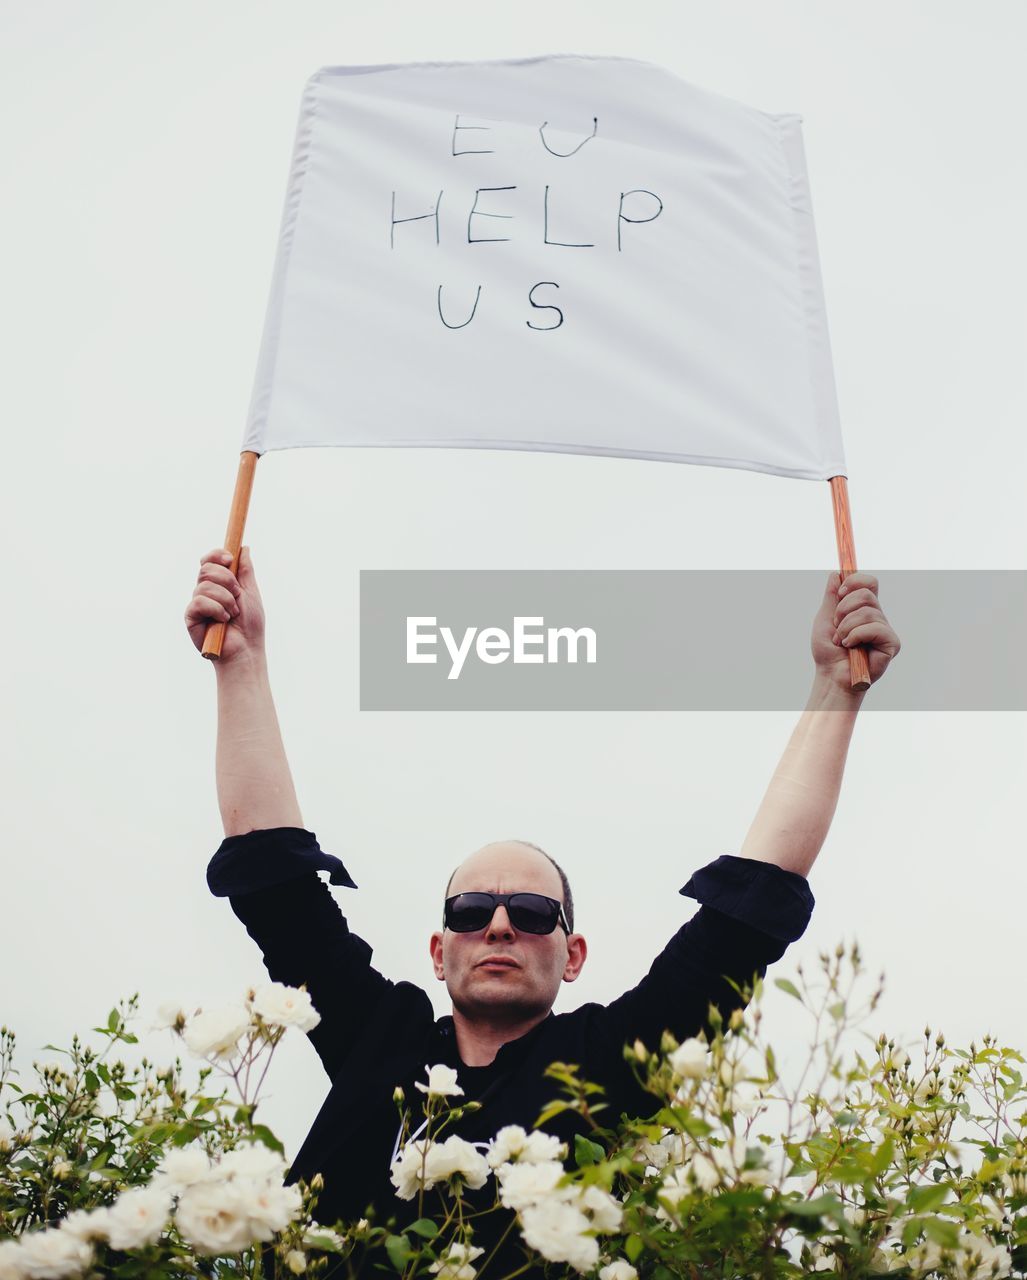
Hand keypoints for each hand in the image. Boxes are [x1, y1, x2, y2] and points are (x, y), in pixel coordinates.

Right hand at [184, 547, 265, 662]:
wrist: (246, 649)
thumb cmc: (250, 624)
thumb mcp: (251, 592)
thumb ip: (245, 570)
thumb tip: (243, 548)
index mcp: (218, 584)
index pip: (209, 560)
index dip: (216, 555)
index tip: (229, 559)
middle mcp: (205, 591)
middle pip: (206, 569)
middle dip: (227, 579)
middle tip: (237, 595)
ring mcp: (197, 604)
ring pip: (204, 585)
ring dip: (225, 599)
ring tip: (233, 613)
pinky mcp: (190, 617)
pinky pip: (199, 601)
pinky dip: (216, 609)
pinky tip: (223, 620)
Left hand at [811, 571, 899, 691]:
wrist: (830, 675)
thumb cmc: (828, 651)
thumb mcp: (825, 618)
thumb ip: (832, 596)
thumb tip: (836, 573)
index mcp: (864, 609)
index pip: (869, 583)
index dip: (854, 582)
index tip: (840, 593)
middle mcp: (877, 617)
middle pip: (867, 593)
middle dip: (844, 609)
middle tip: (836, 626)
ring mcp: (885, 629)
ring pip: (867, 612)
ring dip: (846, 627)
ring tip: (841, 641)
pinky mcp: (892, 643)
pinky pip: (875, 628)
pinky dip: (856, 636)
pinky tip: (851, 647)